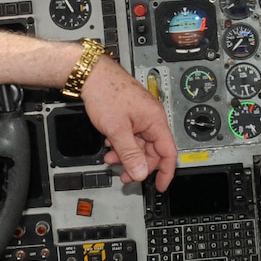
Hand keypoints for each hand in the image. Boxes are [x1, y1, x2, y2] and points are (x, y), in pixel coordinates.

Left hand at [81, 57, 177, 189]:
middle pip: (153, 150)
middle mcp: (152, 117)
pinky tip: (110, 145)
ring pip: (140, 143)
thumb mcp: (117, 130)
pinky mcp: (131, 114)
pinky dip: (122, 143)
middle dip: (138, 164)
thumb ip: (130, 153)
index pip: (168, 152)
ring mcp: (141, 115)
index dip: (165, 172)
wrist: (91, 74)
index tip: (159, 186)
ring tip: (111, 159)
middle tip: (125, 175)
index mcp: (155, 120)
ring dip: (126, 154)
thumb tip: (140, 172)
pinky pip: (132, 135)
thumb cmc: (106, 92)